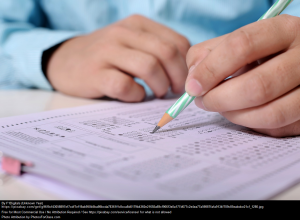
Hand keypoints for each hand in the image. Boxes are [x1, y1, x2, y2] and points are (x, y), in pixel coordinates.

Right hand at [47, 15, 189, 101]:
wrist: (66, 61)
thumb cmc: (107, 56)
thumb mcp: (132, 44)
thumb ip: (157, 51)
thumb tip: (186, 74)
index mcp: (137, 24)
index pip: (177, 42)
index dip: (186, 66)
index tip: (183, 81)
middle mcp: (123, 33)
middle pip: (167, 53)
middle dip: (178, 78)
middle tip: (174, 91)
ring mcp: (107, 52)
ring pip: (149, 67)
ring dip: (160, 86)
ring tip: (156, 94)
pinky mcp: (95, 74)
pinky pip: (125, 86)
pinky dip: (136, 96)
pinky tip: (134, 96)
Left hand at [185, 15, 299, 136]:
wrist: (299, 63)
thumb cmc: (262, 53)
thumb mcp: (239, 42)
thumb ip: (210, 52)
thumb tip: (194, 79)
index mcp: (282, 31)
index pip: (242, 46)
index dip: (211, 69)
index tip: (193, 87)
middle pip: (257, 86)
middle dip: (220, 99)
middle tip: (203, 102)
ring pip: (270, 113)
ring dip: (235, 116)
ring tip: (221, 109)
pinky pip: (277, 128)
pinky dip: (252, 124)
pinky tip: (243, 113)